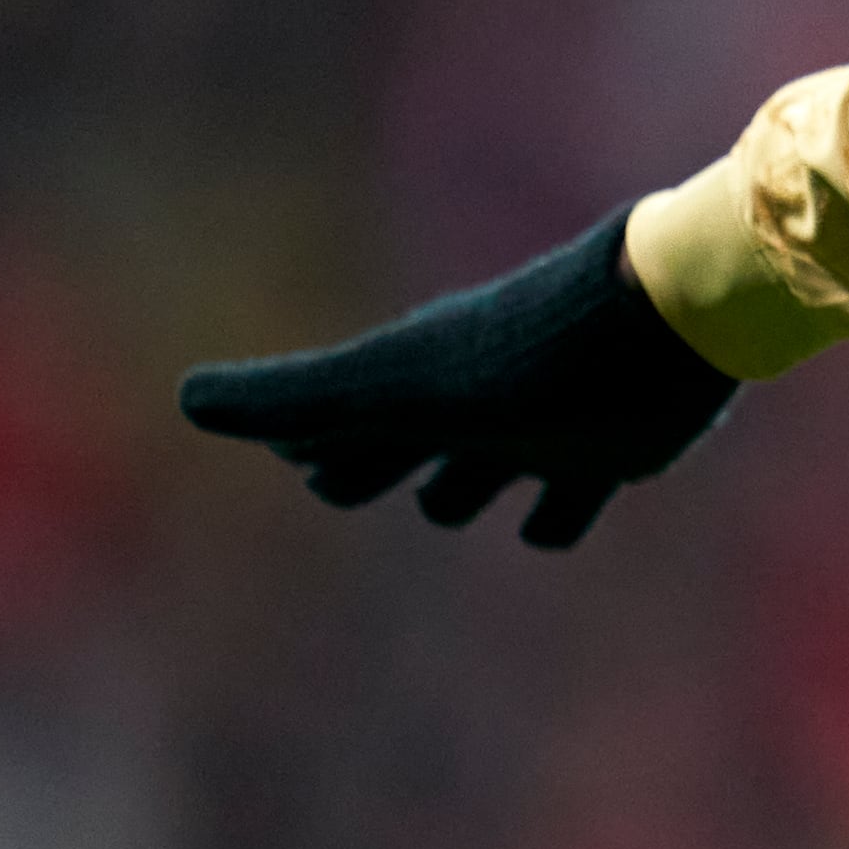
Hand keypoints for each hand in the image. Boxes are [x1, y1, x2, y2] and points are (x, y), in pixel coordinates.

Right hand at [179, 208, 738, 548]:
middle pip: (400, 447)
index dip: (306, 438)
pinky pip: (567, 504)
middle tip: (335, 475)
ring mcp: (541, 430)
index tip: (282, 440)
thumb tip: (182, 400)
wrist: (665, 323)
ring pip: (477, 473)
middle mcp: (473, 407)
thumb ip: (296, 398)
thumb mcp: (397, 383)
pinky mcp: (608, 456)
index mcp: (415, 384)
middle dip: (369, 461)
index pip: (335, 425)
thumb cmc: (526, 352)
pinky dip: (554, 517)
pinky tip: (548, 524)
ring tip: (446, 499)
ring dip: (460, 489)